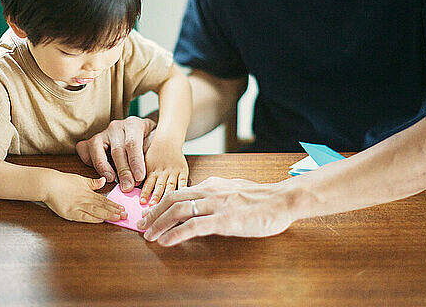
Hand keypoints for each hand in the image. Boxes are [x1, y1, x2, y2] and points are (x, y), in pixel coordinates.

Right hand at [43, 171, 126, 222]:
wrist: (49, 184)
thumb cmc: (63, 181)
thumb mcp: (80, 179)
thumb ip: (93, 182)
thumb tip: (103, 181)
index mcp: (88, 191)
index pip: (104, 199)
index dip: (114, 204)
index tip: (123, 208)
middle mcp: (84, 199)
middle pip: (102, 206)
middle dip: (114, 211)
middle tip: (125, 215)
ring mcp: (77, 206)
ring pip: (96, 211)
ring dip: (107, 214)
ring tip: (117, 218)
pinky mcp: (69, 213)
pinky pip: (83, 216)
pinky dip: (93, 219)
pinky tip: (101, 220)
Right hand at [76, 116, 155, 192]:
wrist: (139, 132)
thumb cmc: (148, 141)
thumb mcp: (154, 142)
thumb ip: (151, 154)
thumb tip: (150, 173)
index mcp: (134, 125)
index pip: (133, 144)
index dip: (135, 162)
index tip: (139, 178)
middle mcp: (116, 127)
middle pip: (117, 150)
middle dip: (123, 171)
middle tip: (128, 187)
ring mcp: (102, 133)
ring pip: (97, 148)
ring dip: (103, 167)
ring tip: (110, 180)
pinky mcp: (90, 141)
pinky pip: (85, 150)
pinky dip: (89, 162)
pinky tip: (99, 174)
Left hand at [137, 177, 293, 245]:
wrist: (283, 200)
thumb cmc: (263, 198)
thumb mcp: (236, 190)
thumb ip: (219, 193)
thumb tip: (207, 199)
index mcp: (213, 185)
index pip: (180, 192)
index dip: (162, 203)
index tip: (152, 213)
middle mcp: (210, 192)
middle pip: (173, 199)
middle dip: (154, 213)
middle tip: (142, 224)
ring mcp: (216, 205)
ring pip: (178, 210)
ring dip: (159, 224)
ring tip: (149, 235)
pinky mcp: (224, 220)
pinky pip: (193, 226)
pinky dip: (176, 234)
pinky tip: (166, 241)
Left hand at [139, 141, 188, 205]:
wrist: (168, 141)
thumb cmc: (154, 153)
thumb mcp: (144, 162)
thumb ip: (141, 175)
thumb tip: (133, 187)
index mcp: (152, 170)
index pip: (148, 183)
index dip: (145, 193)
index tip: (142, 202)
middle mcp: (163, 172)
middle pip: (159, 186)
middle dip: (156, 197)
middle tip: (153, 207)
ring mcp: (174, 172)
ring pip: (171, 185)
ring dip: (167, 196)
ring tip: (165, 205)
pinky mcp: (183, 171)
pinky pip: (183, 182)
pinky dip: (183, 189)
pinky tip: (182, 197)